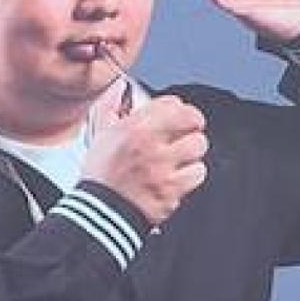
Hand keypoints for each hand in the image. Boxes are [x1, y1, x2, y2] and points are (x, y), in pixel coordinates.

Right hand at [83, 95, 209, 226]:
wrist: (102, 211)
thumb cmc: (102, 174)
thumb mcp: (101, 134)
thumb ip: (111, 107)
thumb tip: (120, 88)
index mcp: (134, 129)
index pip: (173, 104)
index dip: (178, 107)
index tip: (177, 112)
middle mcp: (151, 147)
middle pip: (193, 122)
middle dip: (192, 125)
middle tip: (187, 131)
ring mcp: (164, 170)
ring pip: (198, 147)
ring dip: (193, 150)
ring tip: (180, 154)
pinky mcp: (173, 190)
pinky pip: (198, 173)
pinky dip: (193, 173)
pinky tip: (180, 173)